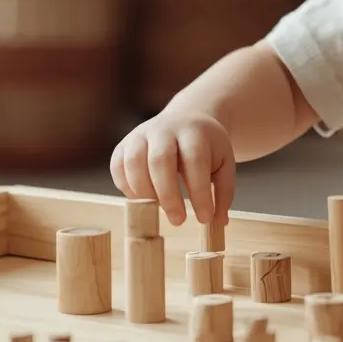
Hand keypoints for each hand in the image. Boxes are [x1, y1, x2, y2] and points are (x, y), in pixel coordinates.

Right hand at [109, 112, 234, 226]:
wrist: (186, 119)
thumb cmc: (206, 148)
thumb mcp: (224, 163)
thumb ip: (224, 192)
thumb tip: (218, 222)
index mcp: (193, 132)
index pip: (194, 161)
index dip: (199, 192)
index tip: (205, 218)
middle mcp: (164, 129)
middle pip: (160, 160)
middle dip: (168, 195)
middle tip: (178, 221)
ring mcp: (140, 135)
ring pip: (134, 163)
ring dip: (145, 193)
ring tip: (159, 210)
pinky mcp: (124, 145)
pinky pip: (118, 167)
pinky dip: (127, 188)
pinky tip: (143, 200)